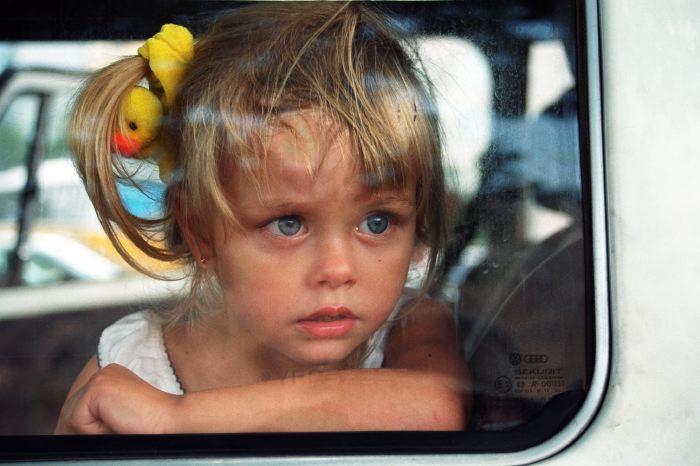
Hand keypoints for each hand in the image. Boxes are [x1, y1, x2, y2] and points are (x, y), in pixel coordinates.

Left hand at [54, 364, 179, 433]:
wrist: (174, 425)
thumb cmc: (152, 430)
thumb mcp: (115, 427)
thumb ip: (91, 424)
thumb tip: (61, 434)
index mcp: (110, 380)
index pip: (78, 410)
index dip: (84, 431)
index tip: (109, 430)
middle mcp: (103, 372)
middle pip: (69, 415)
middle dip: (83, 434)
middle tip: (118, 429)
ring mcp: (101, 376)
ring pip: (71, 420)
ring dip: (92, 434)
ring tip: (122, 428)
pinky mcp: (99, 386)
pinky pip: (77, 420)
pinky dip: (94, 432)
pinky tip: (119, 423)